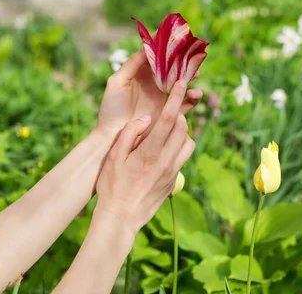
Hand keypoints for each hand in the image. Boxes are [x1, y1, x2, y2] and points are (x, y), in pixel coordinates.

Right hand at [95, 82, 195, 233]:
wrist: (121, 218)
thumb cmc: (112, 185)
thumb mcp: (114, 157)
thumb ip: (130, 133)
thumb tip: (145, 118)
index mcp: (150, 151)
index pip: (170, 118)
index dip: (177, 97)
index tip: (182, 83)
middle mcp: (166, 160)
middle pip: (184, 128)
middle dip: (179, 114)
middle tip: (168, 110)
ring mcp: (172, 172)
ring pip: (188, 143)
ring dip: (181, 132)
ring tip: (166, 131)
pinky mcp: (173, 181)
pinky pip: (183, 157)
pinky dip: (179, 147)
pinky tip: (164, 149)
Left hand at [96, 51, 202, 138]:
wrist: (114, 136)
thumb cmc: (111, 108)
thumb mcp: (117, 82)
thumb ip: (132, 63)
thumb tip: (148, 45)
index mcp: (141, 71)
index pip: (157, 53)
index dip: (167, 45)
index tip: (178, 36)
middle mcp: (154, 81)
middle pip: (173, 65)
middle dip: (184, 59)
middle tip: (193, 55)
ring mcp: (162, 96)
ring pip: (182, 81)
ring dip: (191, 76)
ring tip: (196, 76)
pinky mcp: (169, 111)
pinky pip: (186, 102)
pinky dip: (193, 97)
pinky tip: (195, 94)